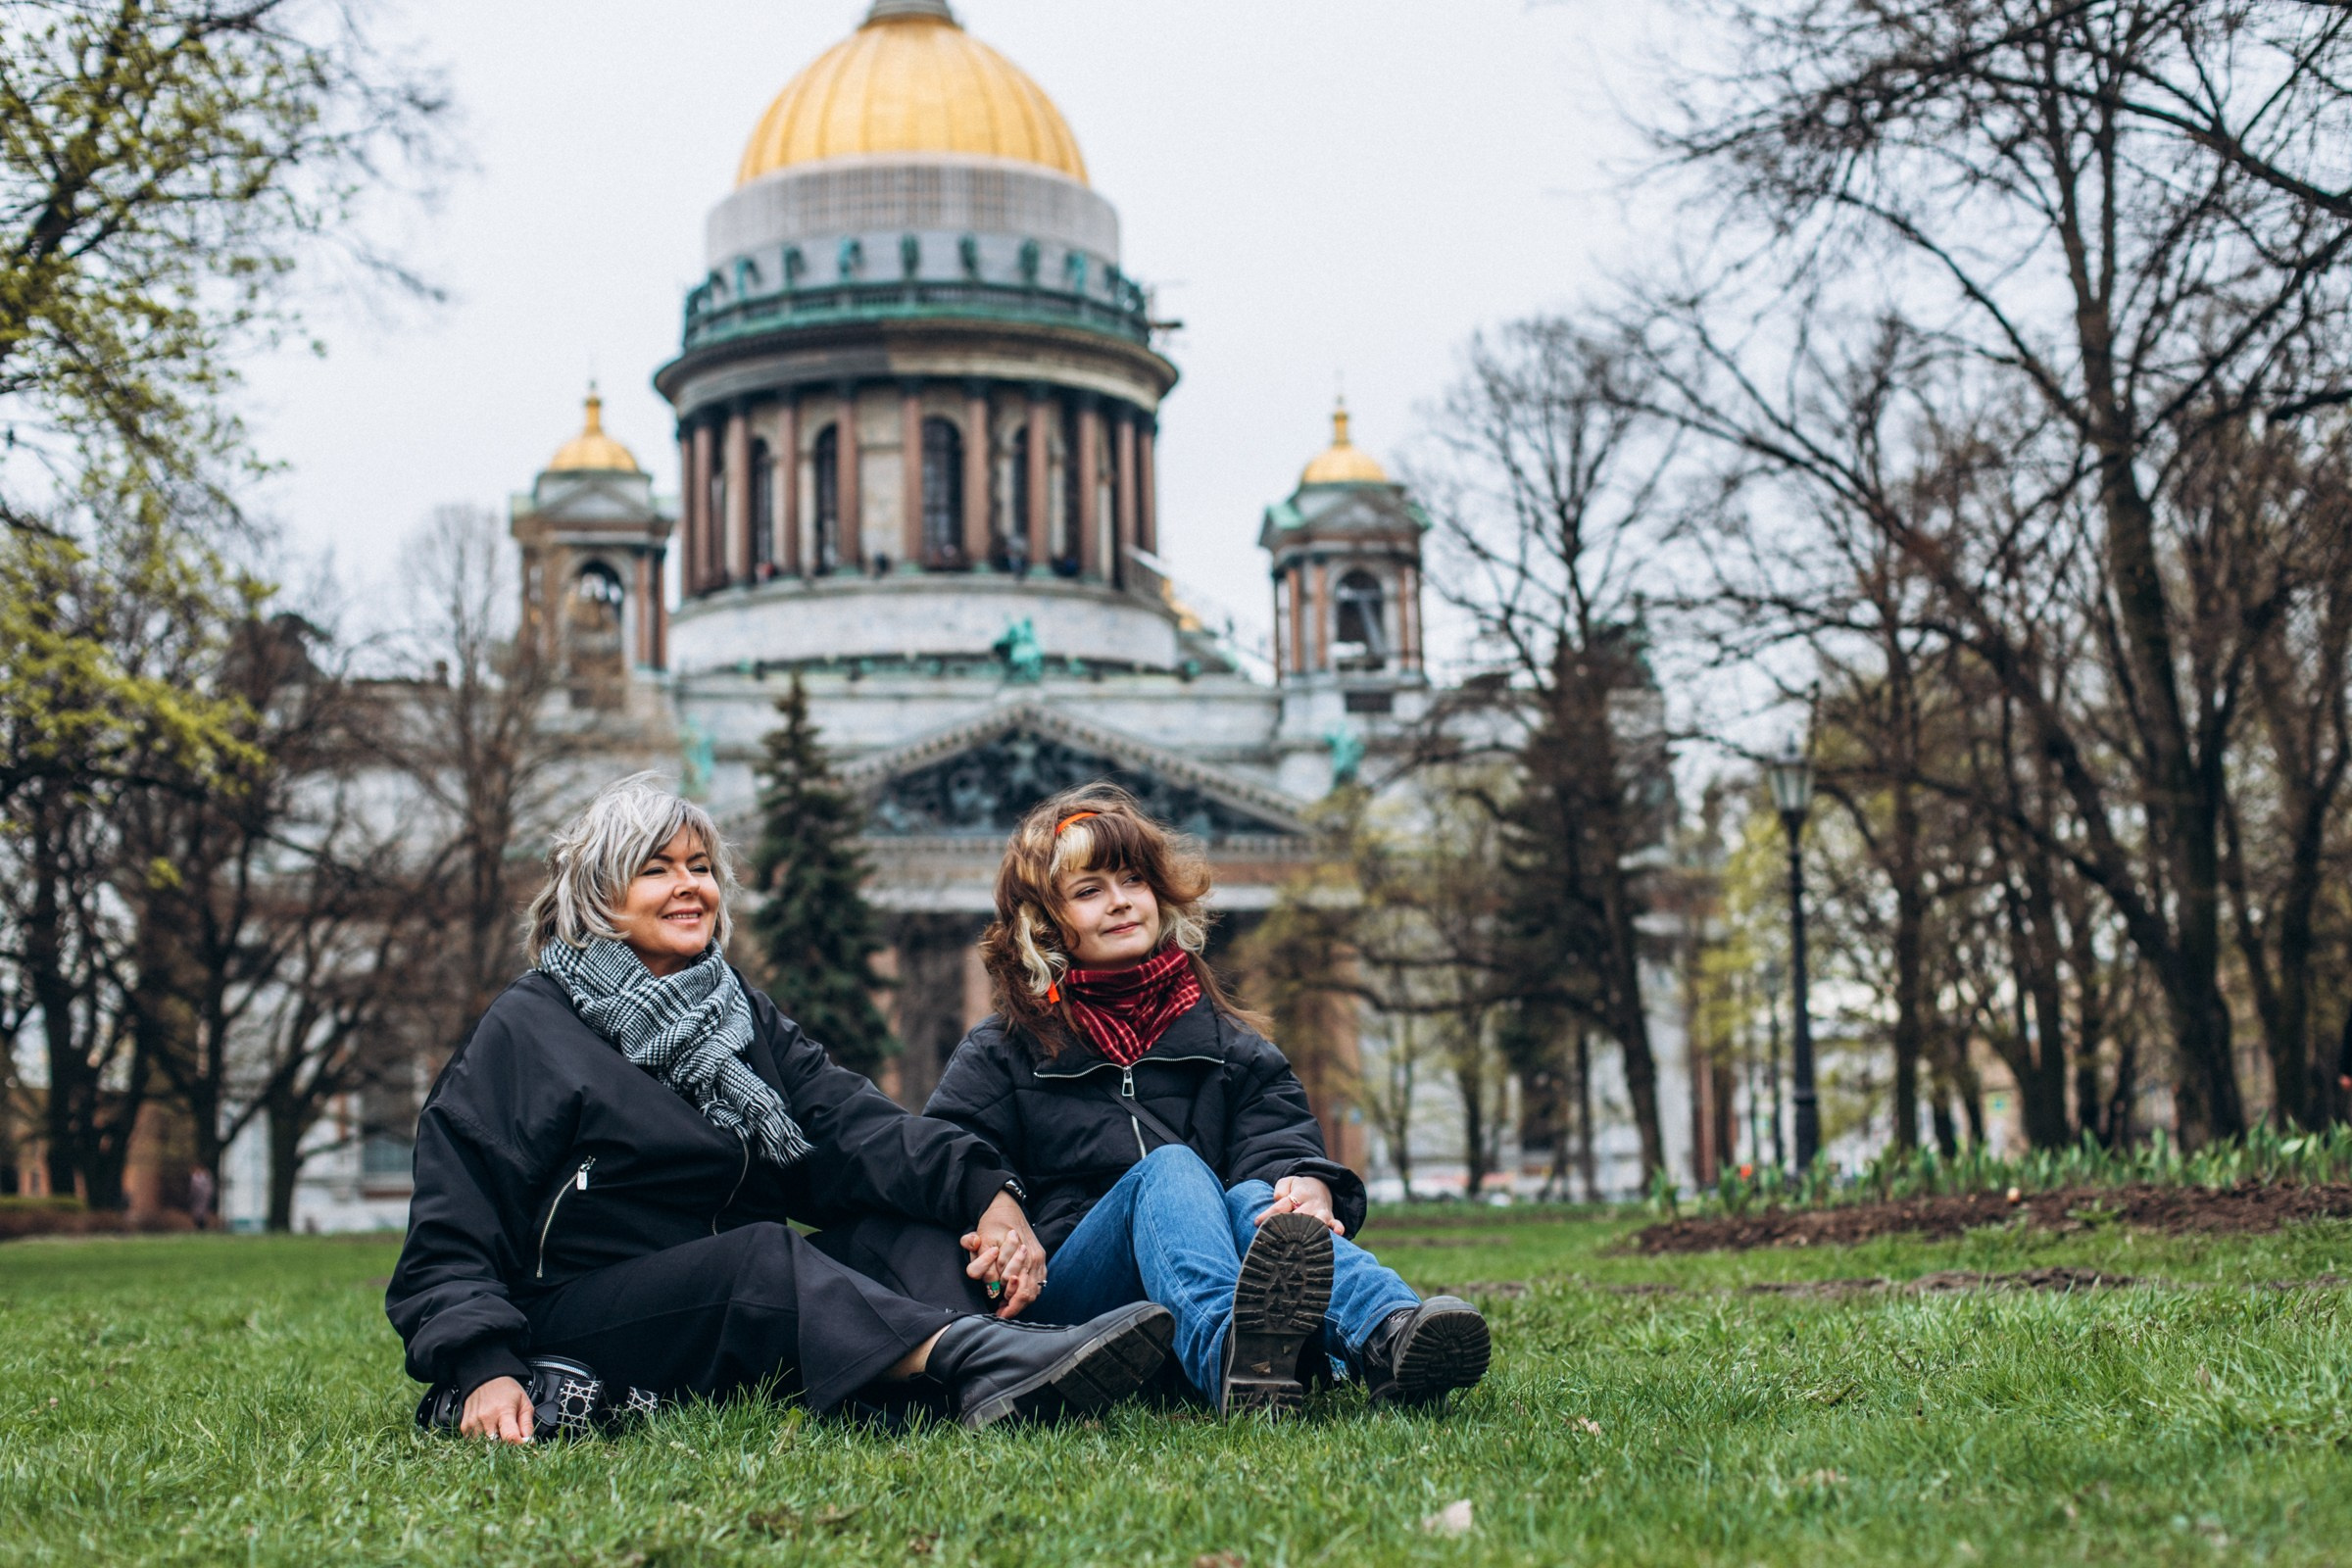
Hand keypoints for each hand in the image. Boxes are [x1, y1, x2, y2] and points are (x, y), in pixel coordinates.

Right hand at [458, 1375, 533, 1443]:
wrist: (486, 1379)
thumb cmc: (507, 1391)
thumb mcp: (524, 1403)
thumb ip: (527, 1424)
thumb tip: (530, 1442)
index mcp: (504, 1411)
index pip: (510, 1437)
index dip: (518, 1445)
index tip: (522, 1445)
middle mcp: (486, 1418)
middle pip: (496, 1446)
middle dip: (504, 1447)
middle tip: (509, 1439)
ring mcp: (473, 1423)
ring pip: (484, 1446)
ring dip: (492, 1444)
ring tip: (497, 1432)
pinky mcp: (464, 1426)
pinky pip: (473, 1443)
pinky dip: (481, 1441)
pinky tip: (487, 1431)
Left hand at [961, 1190, 1047, 1318]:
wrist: (1005, 1207)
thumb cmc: (991, 1224)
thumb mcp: (982, 1243)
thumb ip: (984, 1266)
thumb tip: (991, 1287)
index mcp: (1023, 1253)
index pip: (1018, 1289)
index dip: (1007, 1305)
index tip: (997, 1313)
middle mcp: (1034, 1258)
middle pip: (1028, 1293)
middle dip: (1013, 1307)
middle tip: (1001, 1313)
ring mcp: (1039, 1259)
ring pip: (1035, 1291)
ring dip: (1021, 1302)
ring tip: (1007, 1307)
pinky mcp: (1040, 1259)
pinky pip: (1039, 1283)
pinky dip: (1028, 1293)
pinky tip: (1017, 1295)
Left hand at [1254, 1174, 1342, 1235]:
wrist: (1320, 1186)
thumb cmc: (1298, 1189)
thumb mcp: (1287, 1182)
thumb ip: (1280, 1189)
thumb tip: (1278, 1199)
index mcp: (1298, 1194)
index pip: (1282, 1205)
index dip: (1269, 1214)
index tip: (1257, 1223)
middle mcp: (1311, 1203)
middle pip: (1300, 1215)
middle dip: (1290, 1226)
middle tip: (1278, 1237)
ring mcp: (1322, 1211)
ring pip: (1319, 1220)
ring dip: (1312, 1229)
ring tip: (1303, 1240)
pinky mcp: (1331, 1218)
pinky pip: (1336, 1222)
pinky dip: (1337, 1227)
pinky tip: (1336, 1233)